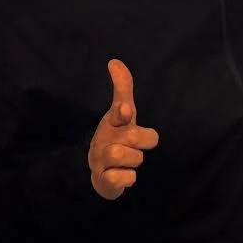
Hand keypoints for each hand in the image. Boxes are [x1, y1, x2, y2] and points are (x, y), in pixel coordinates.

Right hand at [87, 59, 157, 200]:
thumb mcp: (122, 114)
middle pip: (135, 137)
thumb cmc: (116, 137)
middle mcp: (105, 139)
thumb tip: (114, 61)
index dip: (122, 113)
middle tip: (133, 145)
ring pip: (131, 158)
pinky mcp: (104, 181)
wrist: (101, 172)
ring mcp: (102, 160)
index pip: (118, 114)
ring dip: (134, 161)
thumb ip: (123, 89)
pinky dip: (128, 179)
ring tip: (126, 161)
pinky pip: (124, 179)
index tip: (126, 110)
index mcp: (112, 122)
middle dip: (141, 141)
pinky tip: (122, 175)